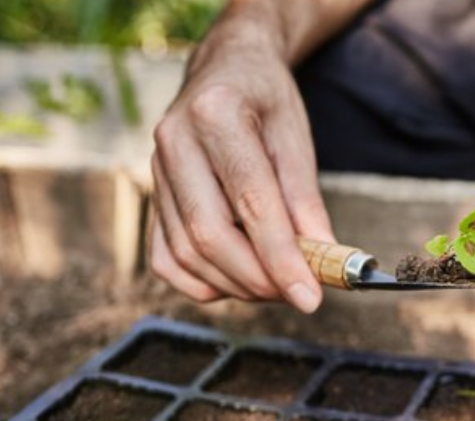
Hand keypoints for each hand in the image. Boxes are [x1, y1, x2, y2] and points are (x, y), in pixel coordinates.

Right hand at [149, 7, 333, 311]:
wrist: (226, 69)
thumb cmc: (266, 102)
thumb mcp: (297, 139)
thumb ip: (307, 203)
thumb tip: (324, 262)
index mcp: (217, 113)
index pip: (251, 202)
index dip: (282, 257)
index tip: (311, 296)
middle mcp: (174, 140)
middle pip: (208, 234)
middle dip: (257, 278)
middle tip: (295, 293)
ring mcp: (154, 170)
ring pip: (186, 253)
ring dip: (234, 285)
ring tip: (275, 286)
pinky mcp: (150, 196)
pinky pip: (165, 258)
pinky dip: (201, 283)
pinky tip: (237, 281)